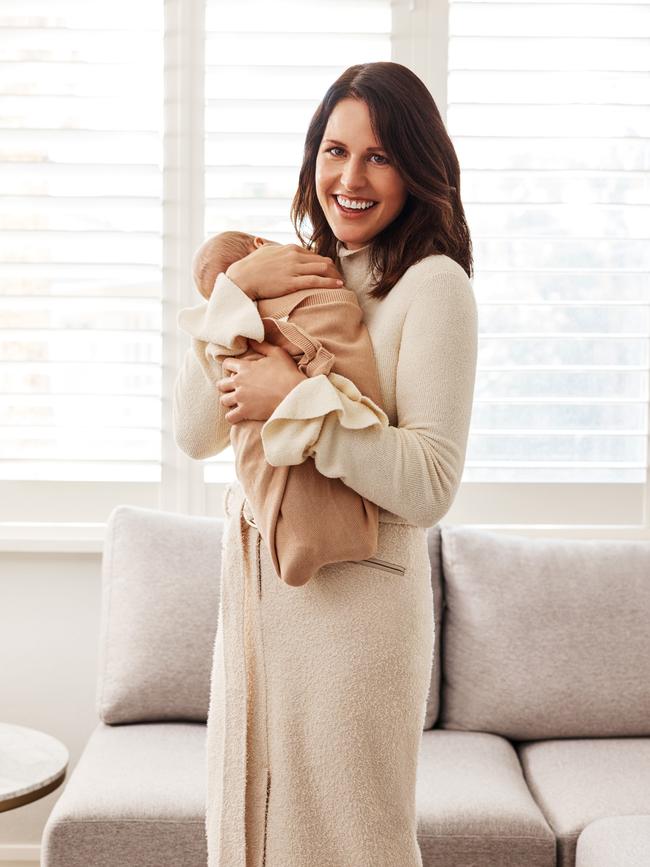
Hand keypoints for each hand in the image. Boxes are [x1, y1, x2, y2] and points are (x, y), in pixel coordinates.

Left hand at [217, 339, 307, 423]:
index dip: (230, 366)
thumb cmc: (287, 373)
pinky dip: (232, 416)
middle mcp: (239, 382)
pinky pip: (230, 417)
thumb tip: (250, 340)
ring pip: (224, 400)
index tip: (236, 371)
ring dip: (229, 401)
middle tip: (236, 388)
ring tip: (237, 402)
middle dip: (226, 385)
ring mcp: (241, 398)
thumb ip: (262, 346)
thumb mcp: (277, 353)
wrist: (294, 394)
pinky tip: (239, 415)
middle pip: (221, 384)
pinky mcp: (245, 412)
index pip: (226, 364)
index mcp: (244, 367)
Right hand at [226, 243, 343, 300]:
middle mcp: (294, 256)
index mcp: (290, 248)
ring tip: (342, 283)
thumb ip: (273, 248)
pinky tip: (338, 285)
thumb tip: (269, 245)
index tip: (329, 272)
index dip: (324, 264)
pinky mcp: (292, 281)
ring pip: (322, 269)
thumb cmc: (251, 267)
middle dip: (333, 270)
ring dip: (334, 276)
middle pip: (322, 261)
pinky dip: (330, 283)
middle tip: (339, 278)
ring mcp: (294, 268)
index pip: (314, 255)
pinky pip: (316, 281)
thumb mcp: (265, 252)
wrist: (241, 278)